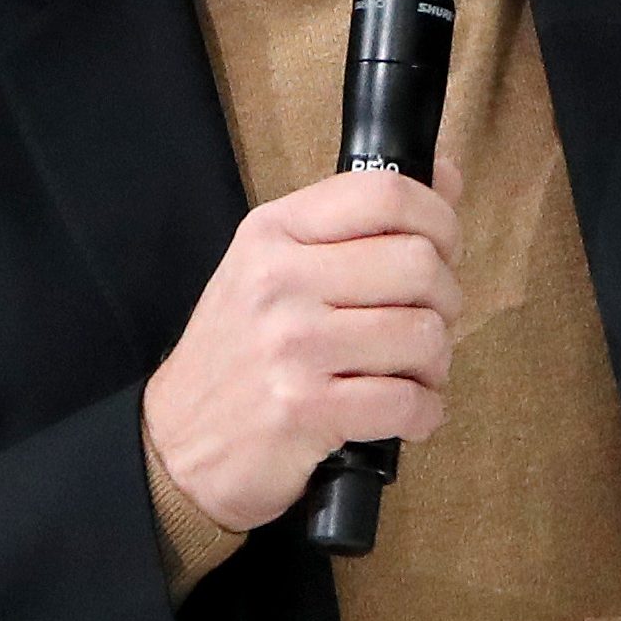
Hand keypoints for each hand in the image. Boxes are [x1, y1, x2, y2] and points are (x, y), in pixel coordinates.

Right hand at [143, 162, 467, 533]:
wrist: (175, 444)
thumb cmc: (239, 354)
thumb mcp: (277, 268)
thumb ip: (358, 223)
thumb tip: (446, 176)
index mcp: (274, 232)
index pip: (386, 193)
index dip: (439, 220)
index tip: (442, 250)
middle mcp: (280, 279)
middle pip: (419, 263)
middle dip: (445, 300)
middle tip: (423, 324)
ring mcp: (291, 345)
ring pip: (424, 334)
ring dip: (435, 363)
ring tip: (410, 373)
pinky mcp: (305, 409)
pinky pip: (409, 401)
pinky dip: (424, 413)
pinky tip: (404, 414)